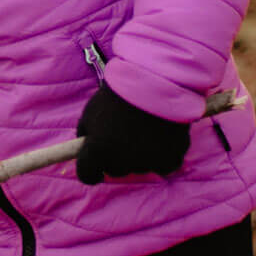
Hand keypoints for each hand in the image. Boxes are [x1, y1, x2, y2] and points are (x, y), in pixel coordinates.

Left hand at [74, 84, 189, 184]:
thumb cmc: (119, 94)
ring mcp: (147, 163)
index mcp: (97, 152)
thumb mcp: (90, 111)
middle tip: (123, 133)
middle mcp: (121, 163)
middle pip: (115, 170)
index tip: (94, 164)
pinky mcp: (170, 159)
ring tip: (145, 127)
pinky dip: (163, 154)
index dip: (90, 169)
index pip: (87, 175)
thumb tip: (86, 145)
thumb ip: (85, 133)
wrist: (156, 80)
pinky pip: (163, 164)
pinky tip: (162, 135)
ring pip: (140, 166)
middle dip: (116, 157)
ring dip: (140, 154)